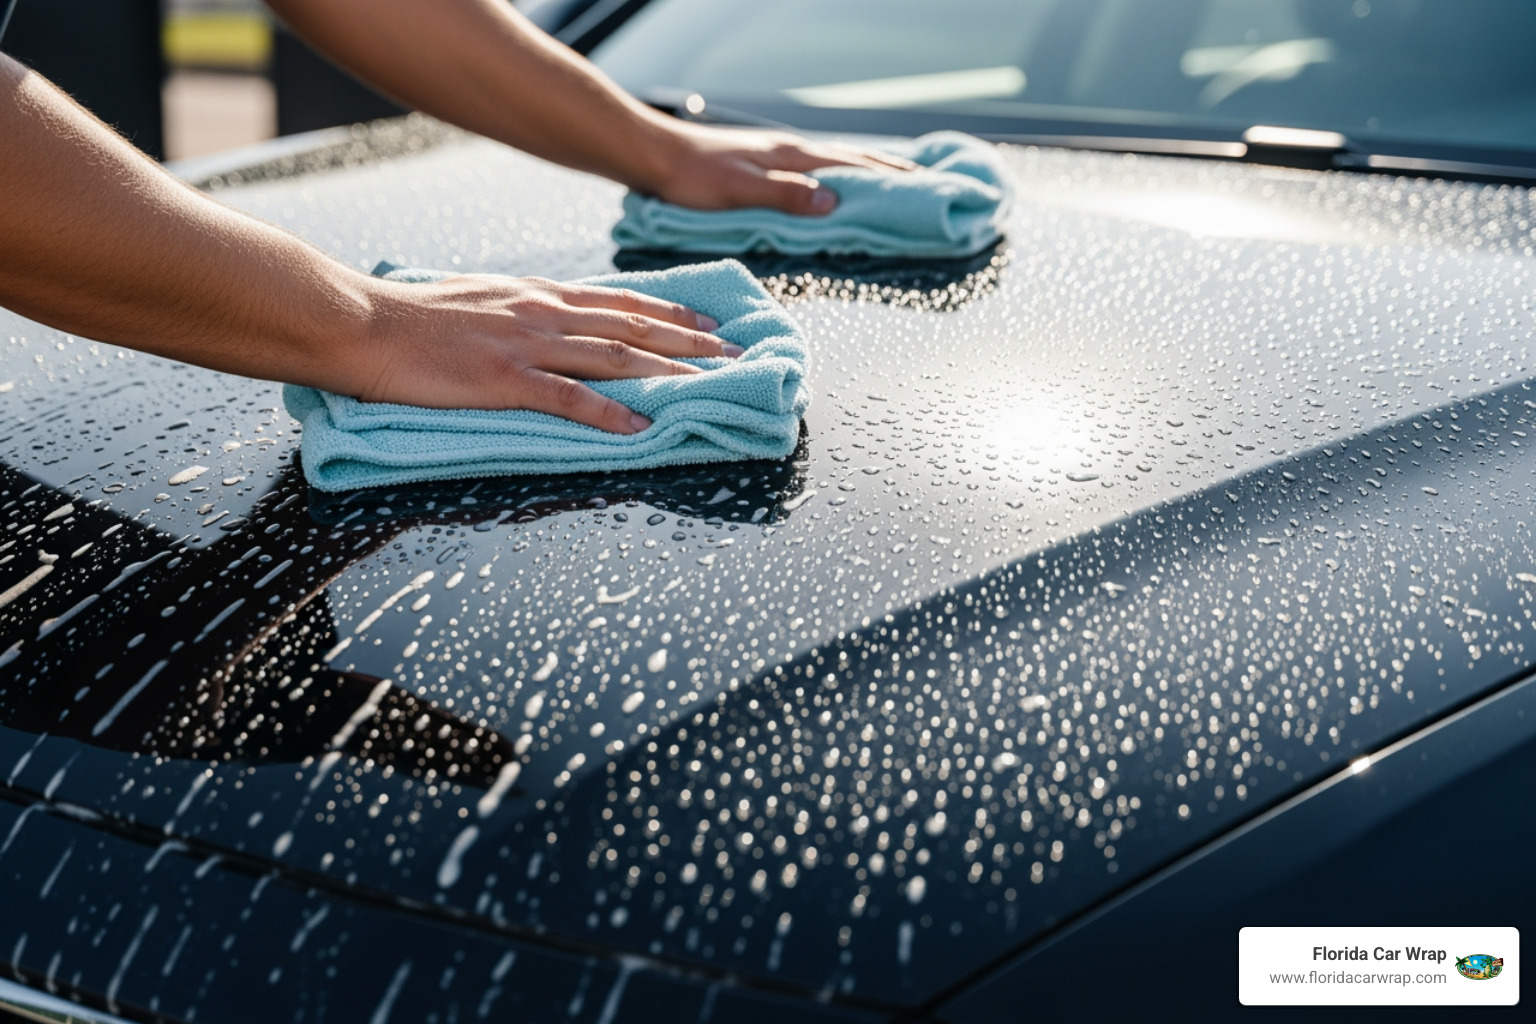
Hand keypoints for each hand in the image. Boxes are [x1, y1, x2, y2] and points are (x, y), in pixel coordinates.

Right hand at [353, 275, 739, 433]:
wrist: (364, 322)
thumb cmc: (414, 318)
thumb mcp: (482, 300)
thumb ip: (525, 310)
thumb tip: (557, 319)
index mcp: (537, 295)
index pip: (620, 301)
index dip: (671, 312)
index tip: (709, 323)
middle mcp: (543, 313)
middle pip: (632, 325)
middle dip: (689, 340)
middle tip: (733, 353)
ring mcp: (526, 345)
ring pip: (614, 355)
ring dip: (667, 369)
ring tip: (708, 382)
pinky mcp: (505, 379)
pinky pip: (568, 398)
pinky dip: (609, 411)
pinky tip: (640, 424)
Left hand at [653, 122, 916, 215]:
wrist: (655, 156)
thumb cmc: (692, 177)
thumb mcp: (740, 191)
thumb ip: (786, 196)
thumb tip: (833, 202)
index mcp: (790, 156)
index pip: (852, 166)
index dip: (888, 177)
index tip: (923, 186)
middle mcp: (789, 150)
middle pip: (851, 158)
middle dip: (889, 170)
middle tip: (925, 180)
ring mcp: (778, 154)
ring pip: (835, 159)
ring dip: (868, 168)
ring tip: (895, 176)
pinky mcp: (764, 162)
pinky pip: (816, 165)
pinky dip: (839, 171)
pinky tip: (838, 178)